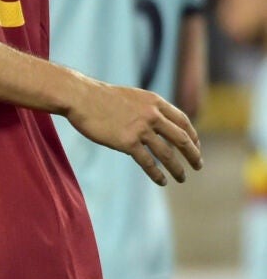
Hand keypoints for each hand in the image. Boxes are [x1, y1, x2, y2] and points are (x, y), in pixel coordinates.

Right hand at [63, 77, 200, 184]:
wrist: (80, 97)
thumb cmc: (100, 97)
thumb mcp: (132, 97)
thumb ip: (147, 109)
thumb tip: (158, 126)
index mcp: (155, 102)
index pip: (183, 121)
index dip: (192, 136)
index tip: (195, 147)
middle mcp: (152, 115)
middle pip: (181, 138)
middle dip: (193, 154)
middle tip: (198, 165)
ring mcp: (140, 129)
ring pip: (167, 153)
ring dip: (177, 168)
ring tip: (182, 178)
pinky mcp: (127, 142)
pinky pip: (147, 162)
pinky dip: (156, 174)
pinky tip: (162, 181)